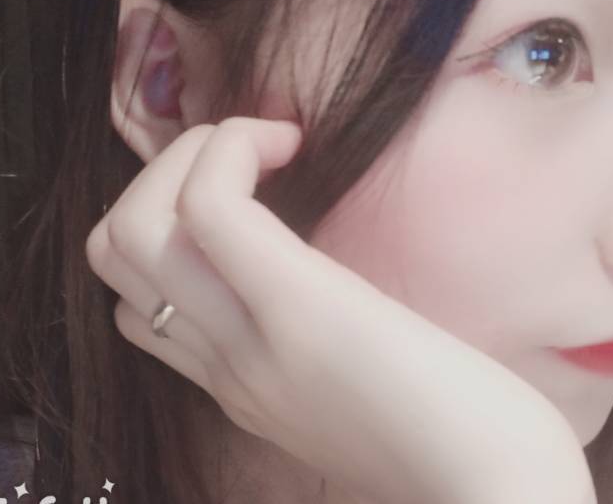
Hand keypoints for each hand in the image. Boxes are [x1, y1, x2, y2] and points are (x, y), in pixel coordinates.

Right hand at [86, 117, 594, 503]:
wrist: (500, 500)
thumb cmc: (455, 439)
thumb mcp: (356, 391)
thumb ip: (311, 346)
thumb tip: (306, 278)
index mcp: (237, 381)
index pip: (135, 303)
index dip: (168, 226)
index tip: (248, 196)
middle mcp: (222, 363)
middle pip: (112, 251)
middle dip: (160, 176)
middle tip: (246, 158)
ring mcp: (248, 339)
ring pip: (133, 226)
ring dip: (188, 154)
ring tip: (265, 147)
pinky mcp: (298, 307)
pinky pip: (210, 208)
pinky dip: (229, 150)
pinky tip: (291, 144)